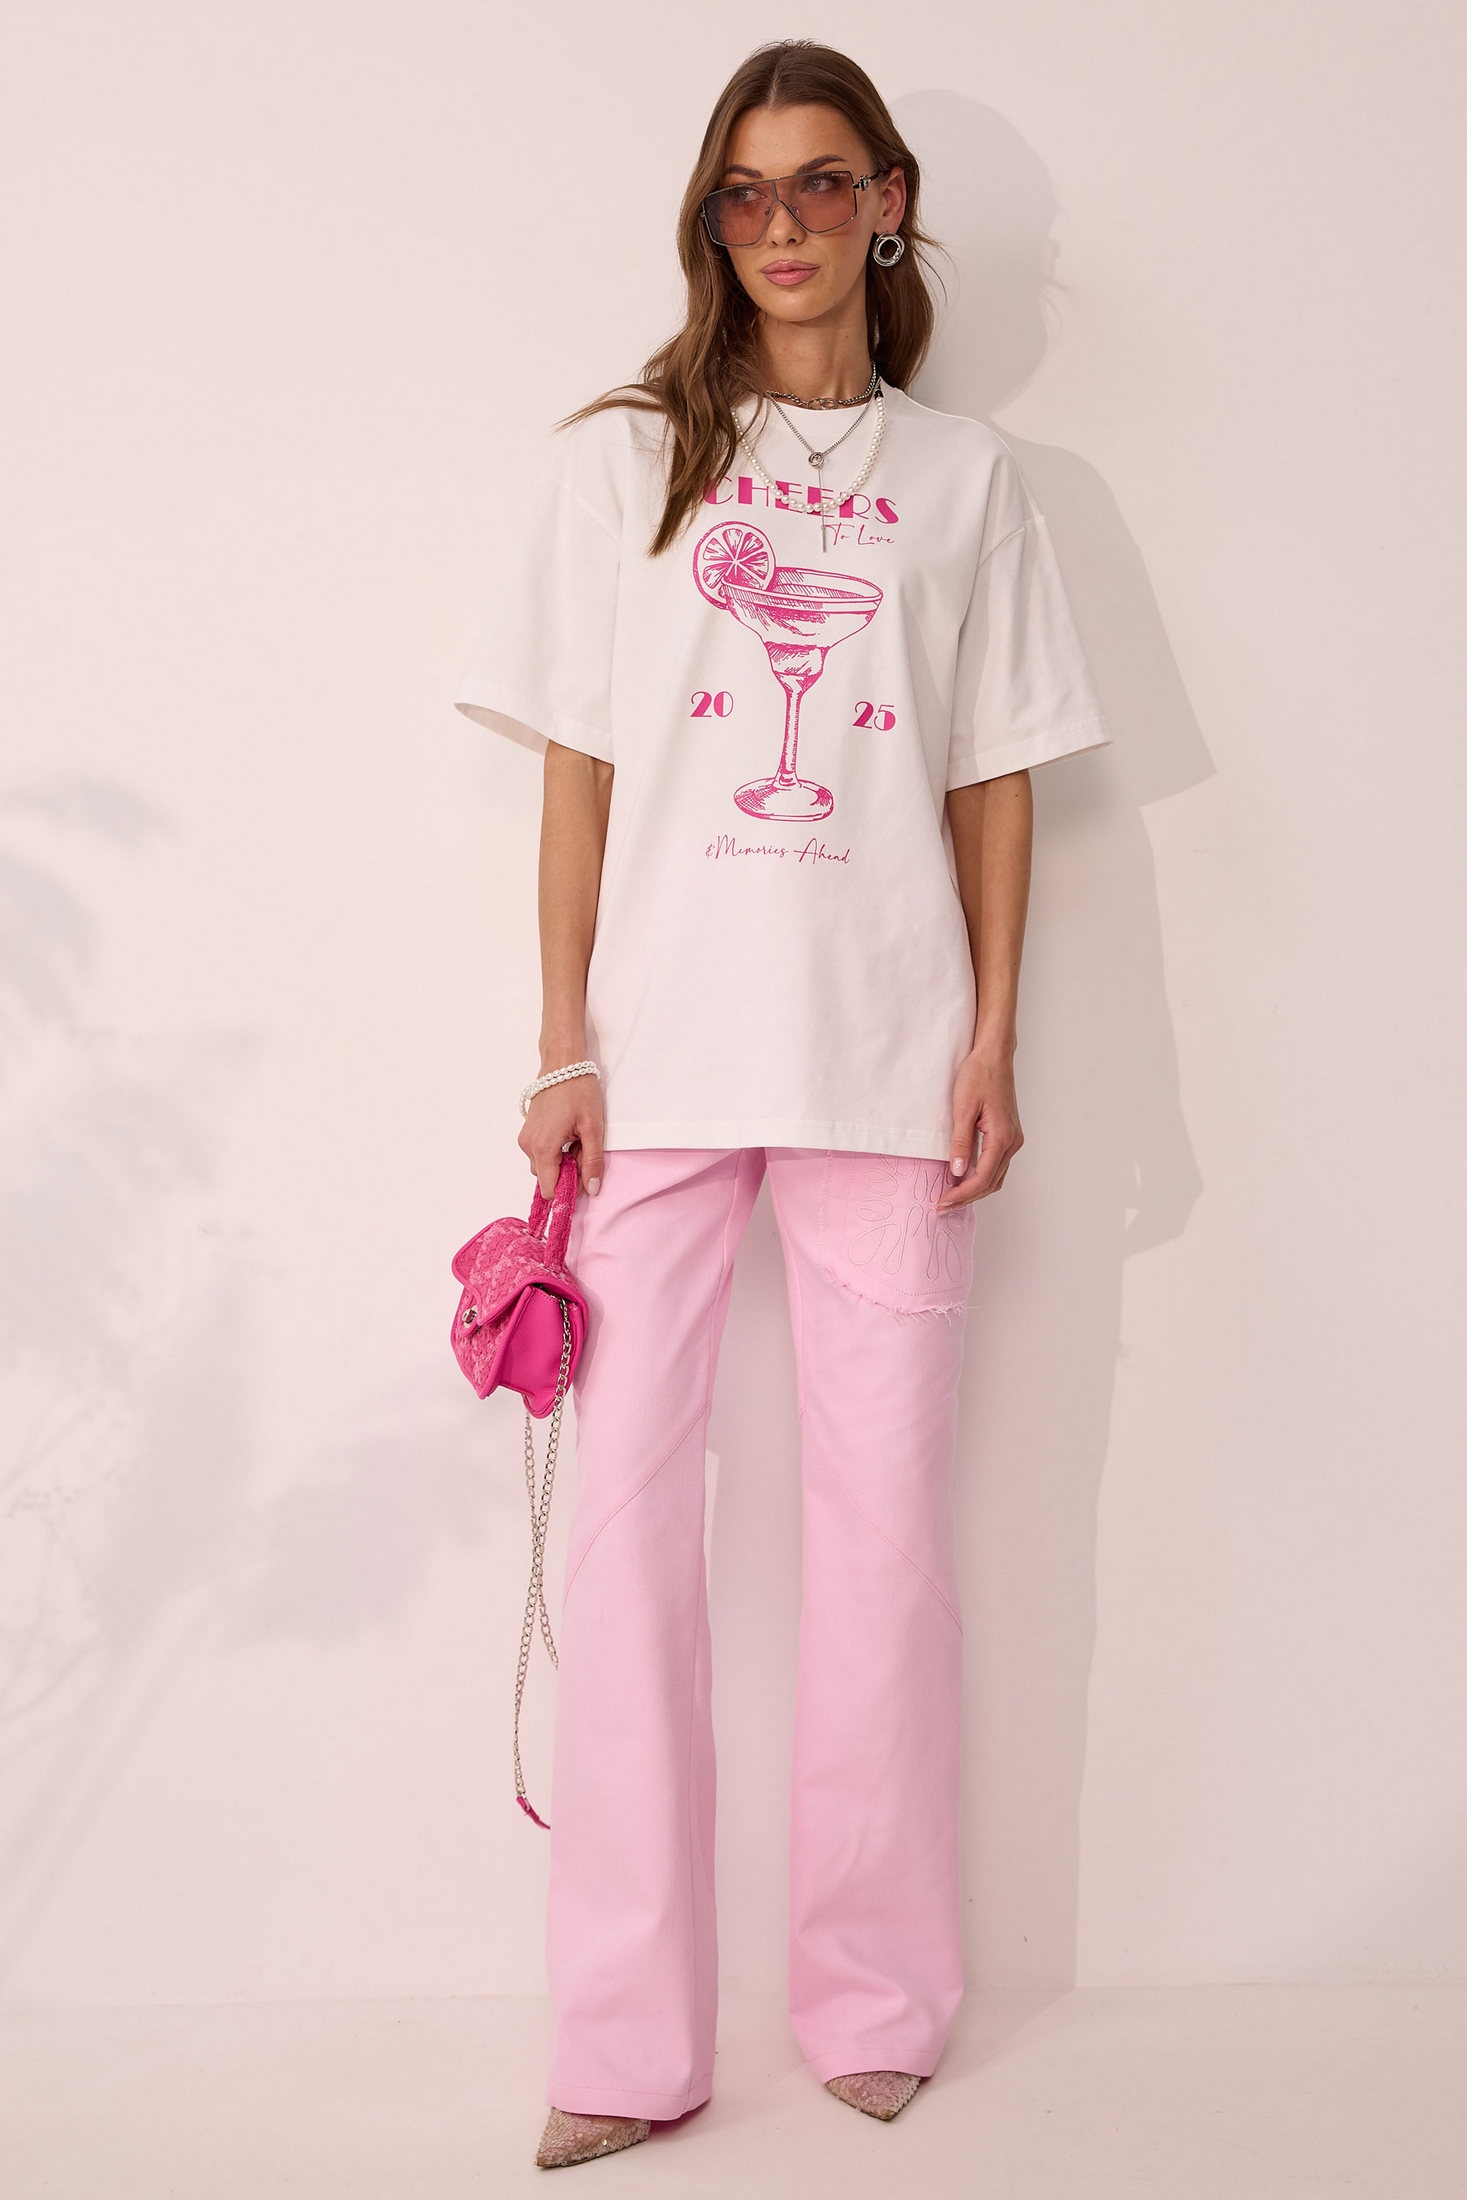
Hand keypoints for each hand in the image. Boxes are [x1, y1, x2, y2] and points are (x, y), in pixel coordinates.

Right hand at [519, 1072, 604, 1201]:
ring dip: (561, 1162)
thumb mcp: (593, 1128)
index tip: (584, 1177)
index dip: (568, 1190)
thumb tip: (591, 1190)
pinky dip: (554, 1151)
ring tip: (576, 1139)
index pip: (550, 1190)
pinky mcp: (526, 1131)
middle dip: (567, 1173)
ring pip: (544, 1166)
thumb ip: (592, 1162)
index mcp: (543, 1148)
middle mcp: (528, 1146)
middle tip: (583, 1150)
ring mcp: (525, 1138)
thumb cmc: (578, 1091)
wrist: (562, 1064)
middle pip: (547, 1179)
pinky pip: (540, 1153)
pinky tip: (567, 1133)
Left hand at [937, 1045, 1022, 1211]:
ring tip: (951, 1196)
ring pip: (996, 1176)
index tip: (942, 1202)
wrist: (994, 1056)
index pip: (982, 1178)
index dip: (961, 1194)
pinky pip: (996, 1164)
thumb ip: (961, 1142)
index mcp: (1002, 1137)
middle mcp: (1012, 1142)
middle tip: (942, 1206)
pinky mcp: (1008, 1135)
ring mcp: (1013, 1139)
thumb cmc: (979, 1076)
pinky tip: (964, 1178)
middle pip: (991, 1183)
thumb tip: (957, 1171)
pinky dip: (981, 1177)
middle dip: (967, 1197)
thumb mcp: (963, 1108)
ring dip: (975, 1190)